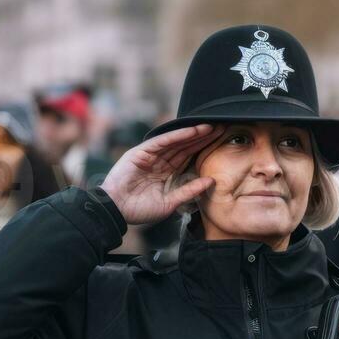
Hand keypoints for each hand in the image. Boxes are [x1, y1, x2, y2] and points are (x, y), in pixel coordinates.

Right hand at [99, 124, 218, 225]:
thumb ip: (189, 191)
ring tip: (210, 127)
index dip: (203, 149)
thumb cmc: (140, 210)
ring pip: (176, 142)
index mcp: (167, 173)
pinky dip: (177, 136)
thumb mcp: (170, 203)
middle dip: (202, 138)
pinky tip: (192, 131)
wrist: (117, 211)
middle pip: (185, 147)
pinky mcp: (141, 152)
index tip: (220, 142)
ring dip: (193, 134)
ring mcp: (151, 156)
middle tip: (221, 128)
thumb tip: (210, 181)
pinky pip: (162, 142)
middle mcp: (160, 162)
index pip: (188, 158)